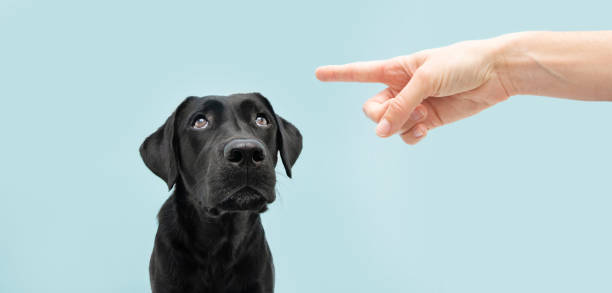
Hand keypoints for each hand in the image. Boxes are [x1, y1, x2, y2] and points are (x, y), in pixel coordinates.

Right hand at [316, 38, 511, 143]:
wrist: (495, 73)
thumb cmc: (461, 63)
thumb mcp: (426, 79)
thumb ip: (400, 105)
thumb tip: (379, 132)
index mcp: (395, 69)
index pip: (360, 72)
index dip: (338, 73)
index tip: (318, 73)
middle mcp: (400, 88)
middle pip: (372, 110)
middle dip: (382, 116)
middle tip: (402, 112)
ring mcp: (413, 106)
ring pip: (390, 126)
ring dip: (401, 125)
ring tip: (424, 115)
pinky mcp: (429, 120)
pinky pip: (407, 135)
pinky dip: (412, 134)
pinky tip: (426, 127)